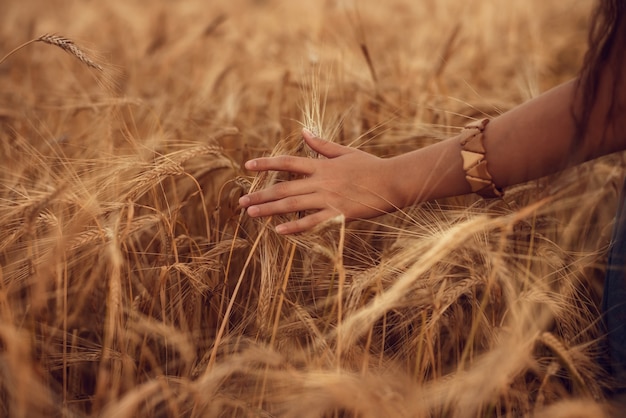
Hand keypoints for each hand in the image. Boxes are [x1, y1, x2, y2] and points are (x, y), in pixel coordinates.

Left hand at [238, 129, 400, 233]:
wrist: (393, 182)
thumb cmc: (371, 167)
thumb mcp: (345, 152)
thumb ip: (321, 145)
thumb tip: (303, 132)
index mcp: (322, 166)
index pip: (287, 162)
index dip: (266, 163)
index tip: (247, 166)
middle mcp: (321, 182)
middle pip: (284, 187)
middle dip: (260, 195)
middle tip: (241, 202)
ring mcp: (329, 199)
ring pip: (293, 205)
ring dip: (269, 209)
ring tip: (251, 214)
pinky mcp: (338, 214)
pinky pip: (312, 222)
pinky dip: (295, 226)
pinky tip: (278, 230)